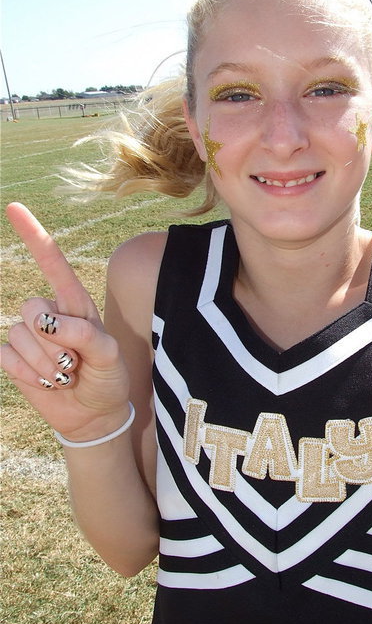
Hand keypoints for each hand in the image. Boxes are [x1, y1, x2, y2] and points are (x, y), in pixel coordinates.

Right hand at [1, 203, 129, 439]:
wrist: (93, 415)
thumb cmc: (107, 380)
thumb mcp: (110, 357)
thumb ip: (87, 336)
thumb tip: (50, 324)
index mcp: (76, 304)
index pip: (54, 265)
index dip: (34, 236)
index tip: (14, 208)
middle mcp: (50, 314)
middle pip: (32, 308)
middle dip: (55, 343)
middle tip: (76, 363)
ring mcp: (30, 335)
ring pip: (20, 335)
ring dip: (45, 363)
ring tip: (65, 375)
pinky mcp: (14, 358)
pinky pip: (8, 357)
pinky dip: (29, 375)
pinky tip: (47, 383)